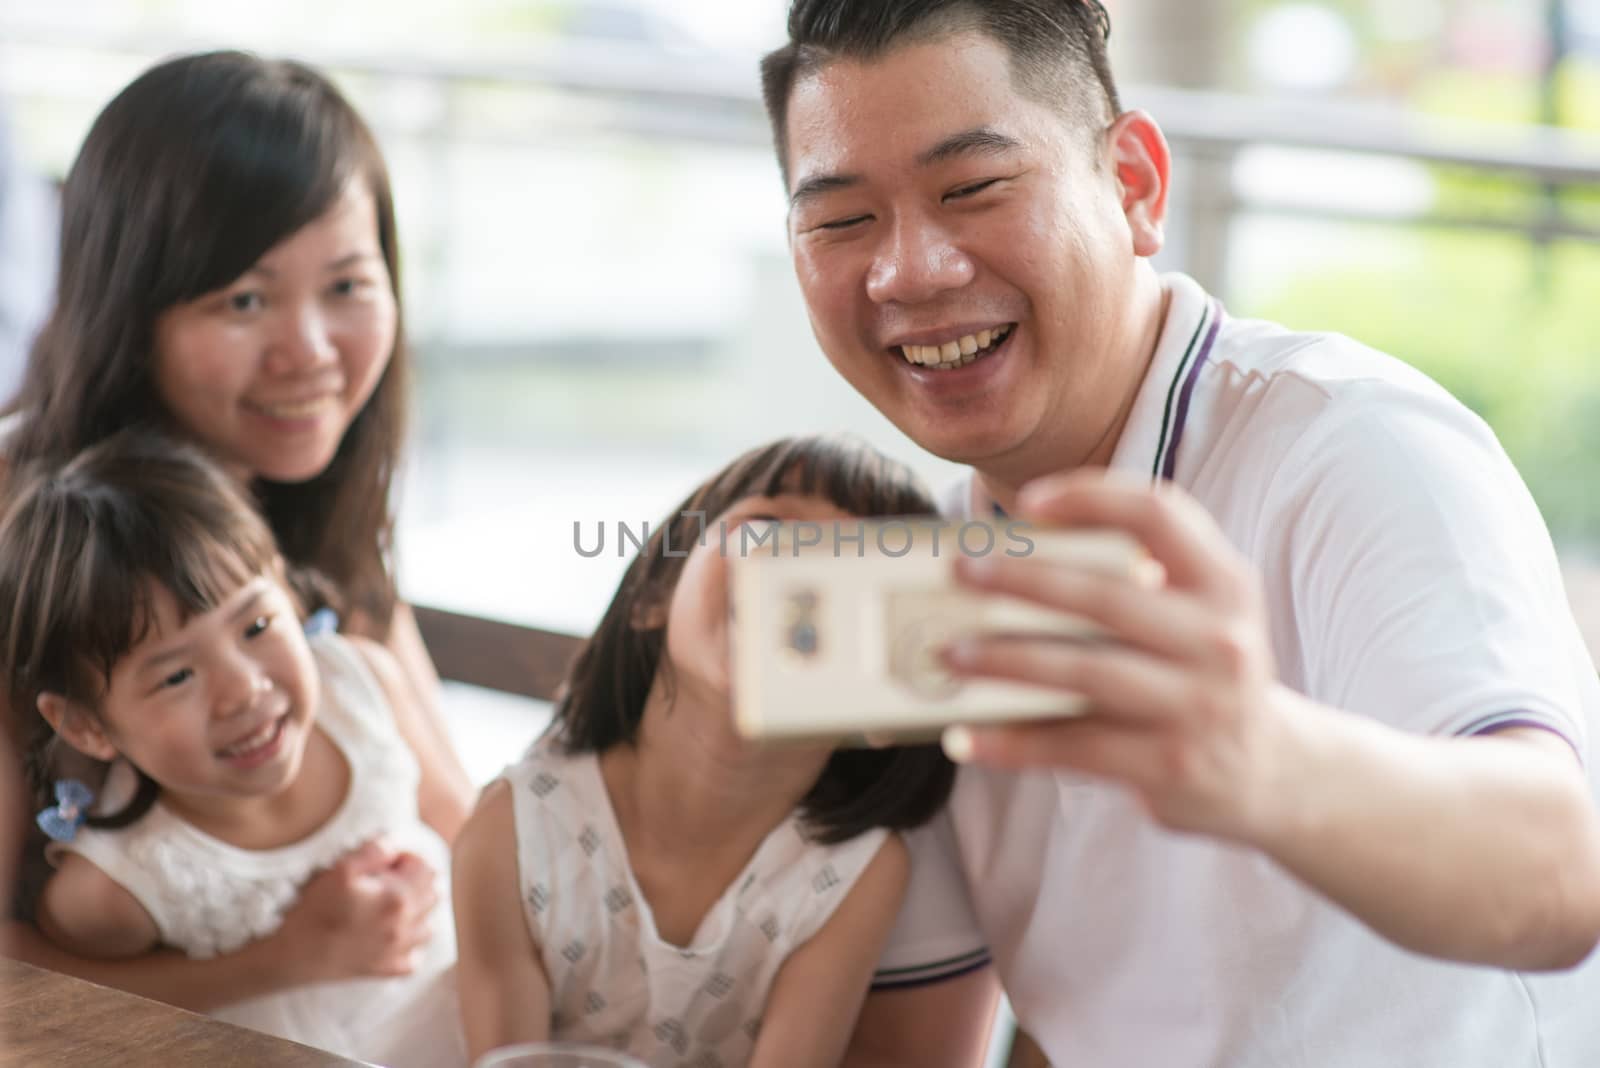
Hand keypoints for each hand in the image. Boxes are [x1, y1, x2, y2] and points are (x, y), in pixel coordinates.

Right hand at [273, 838, 439, 983]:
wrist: (294, 955)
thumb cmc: (315, 909)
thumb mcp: (341, 869)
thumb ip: (375, 851)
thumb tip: (395, 847)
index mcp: (399, 898)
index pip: (426, 867)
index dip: (406, 859)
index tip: (385, 863)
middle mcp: (407, 926)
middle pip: (433, 894)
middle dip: (415, 882)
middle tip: (385, 881)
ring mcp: (400, 951)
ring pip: (429, 924)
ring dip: (416, 911)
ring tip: (388, 906)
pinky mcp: (389, 969)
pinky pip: (416, 955)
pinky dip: (409, 943)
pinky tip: (388, 934)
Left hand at [943, 470, 1298, 843]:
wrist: (1271, 773)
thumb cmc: (1202, 674)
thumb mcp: (1199, 612)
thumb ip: (1136, 577)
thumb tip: (1009, 559)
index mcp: (1224, 582)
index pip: (1160, 513)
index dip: (1092, 496)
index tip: (1027, 502)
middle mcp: (1220, 639)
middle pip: (1107, 596)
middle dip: (1024, 580)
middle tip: (960, 573)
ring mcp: (1199, 705)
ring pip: (1085, 672)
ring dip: (1006, 661)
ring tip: (949, 653)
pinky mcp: (1171, 764)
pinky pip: (1076, 747)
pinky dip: (1015, 742)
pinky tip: (966, 735)